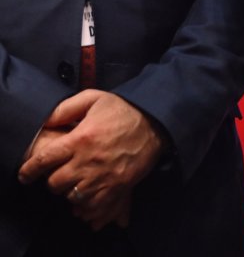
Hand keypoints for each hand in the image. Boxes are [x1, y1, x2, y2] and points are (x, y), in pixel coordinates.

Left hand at [18, 90, 165, 228]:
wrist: (156, 123)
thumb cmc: (124, 110)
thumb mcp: (94, 98)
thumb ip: (66, 108)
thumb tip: (46, 122)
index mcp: (80, 139)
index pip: (44, 160)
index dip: (29, 170)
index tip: (26, 175)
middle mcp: (88, 161)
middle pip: (56, 183)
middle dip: (54, 181)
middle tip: (60, 174)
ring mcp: (103, 176)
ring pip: (73, 197)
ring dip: (70, 192)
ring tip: (76, 184)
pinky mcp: (118, 186)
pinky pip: (94, 206)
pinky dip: (87, 206)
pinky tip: (87, 197)